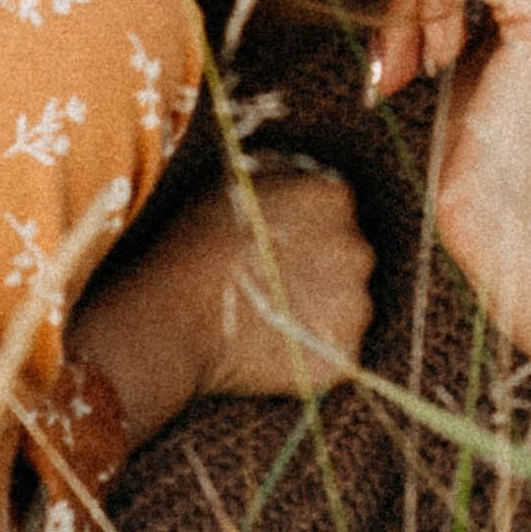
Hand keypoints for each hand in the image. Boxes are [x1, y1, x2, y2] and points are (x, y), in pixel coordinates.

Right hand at [72, 167, 373, 448]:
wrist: (173, 317)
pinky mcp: (342, 354)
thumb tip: (294, 178)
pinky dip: (309, 352)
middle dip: (316, 270)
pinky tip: (268, 347)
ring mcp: (355, 305)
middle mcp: (357, 248)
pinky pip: (333, 352)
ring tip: (265, 319)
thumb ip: (280, 177)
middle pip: (346, 258)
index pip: (334, 210)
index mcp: (332, 197)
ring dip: (315, 312)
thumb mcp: (232, 183)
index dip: (302, 229)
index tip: (273, 246)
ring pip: (344, 307)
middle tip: (268, 284)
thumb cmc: (191, 246)